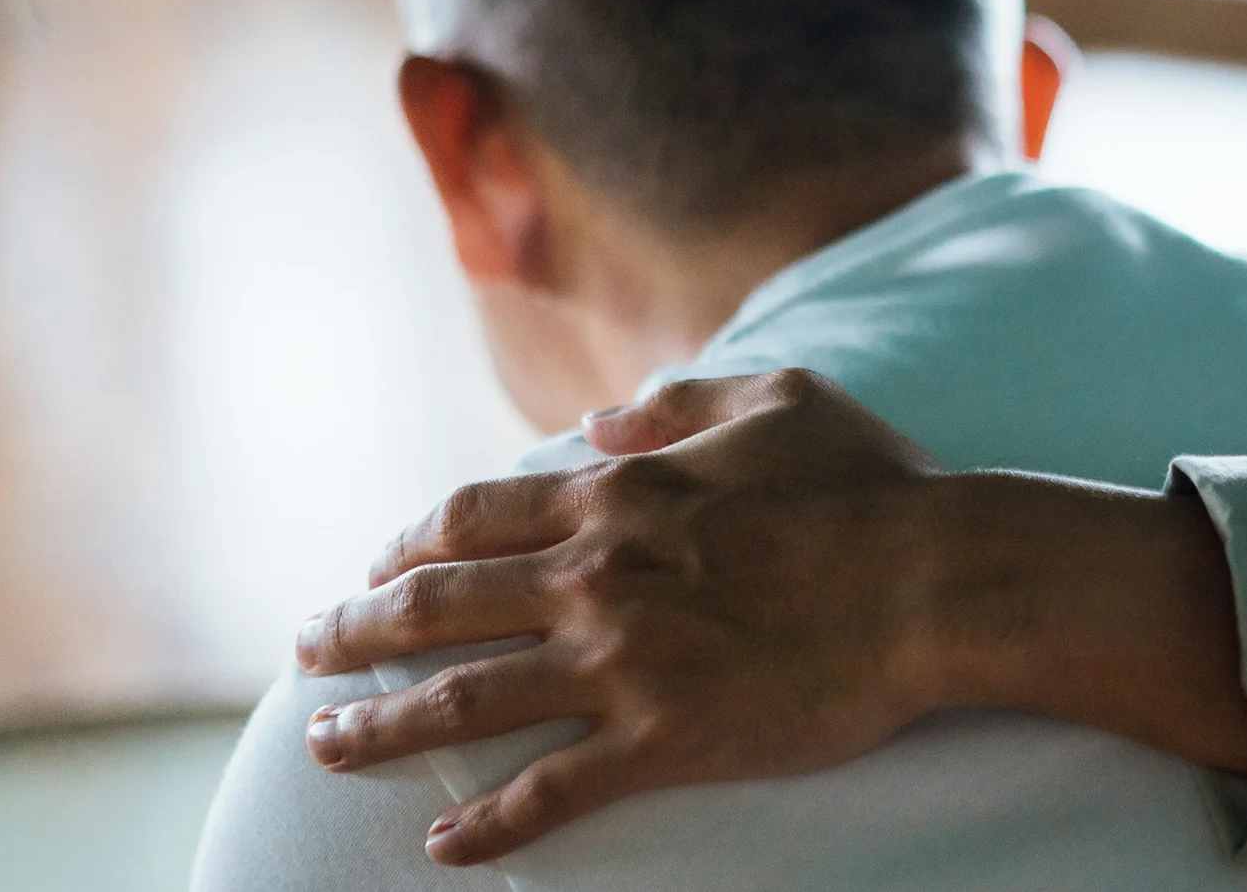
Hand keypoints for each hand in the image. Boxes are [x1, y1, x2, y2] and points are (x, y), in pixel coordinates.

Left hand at [297, 368, 1246, 865]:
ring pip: (466, 699)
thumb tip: (601, 416)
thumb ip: (679, 402)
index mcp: (618, 494)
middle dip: (359, 629)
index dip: (410, 542)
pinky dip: (490, 823)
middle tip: (311, 651)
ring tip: (324, 745)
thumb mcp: (778, 399)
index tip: (379, 563)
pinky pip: (552, 790)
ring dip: (382, 725)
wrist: (935, 583)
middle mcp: (596, 577)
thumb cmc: (870, 488)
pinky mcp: (663, 740)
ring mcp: (623, 663)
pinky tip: (443, 847)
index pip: (473, 517)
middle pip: (439, 604)